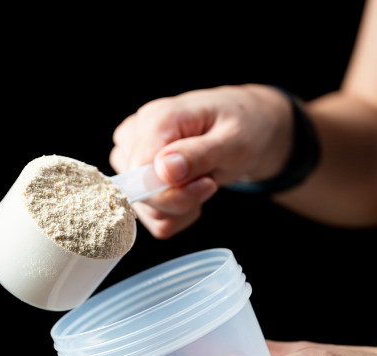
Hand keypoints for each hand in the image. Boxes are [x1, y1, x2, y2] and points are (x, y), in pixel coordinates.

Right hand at [110, 85, 292, 238]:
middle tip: (209, 181)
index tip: (207, 184)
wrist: (245, 127)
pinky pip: (148, 216)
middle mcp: (135, 135)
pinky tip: (191, 192)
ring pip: (143, 209)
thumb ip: (199, 154)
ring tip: (201, 182)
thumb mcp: (234, 140)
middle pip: (138, 193)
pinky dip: (174, 215)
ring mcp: (131, 156)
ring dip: (179, 209)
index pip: (140, 171)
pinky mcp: (135, 176)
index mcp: (156, 117)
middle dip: (180, 200)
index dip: (172, 191)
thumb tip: (163, 169)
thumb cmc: (241, 127)